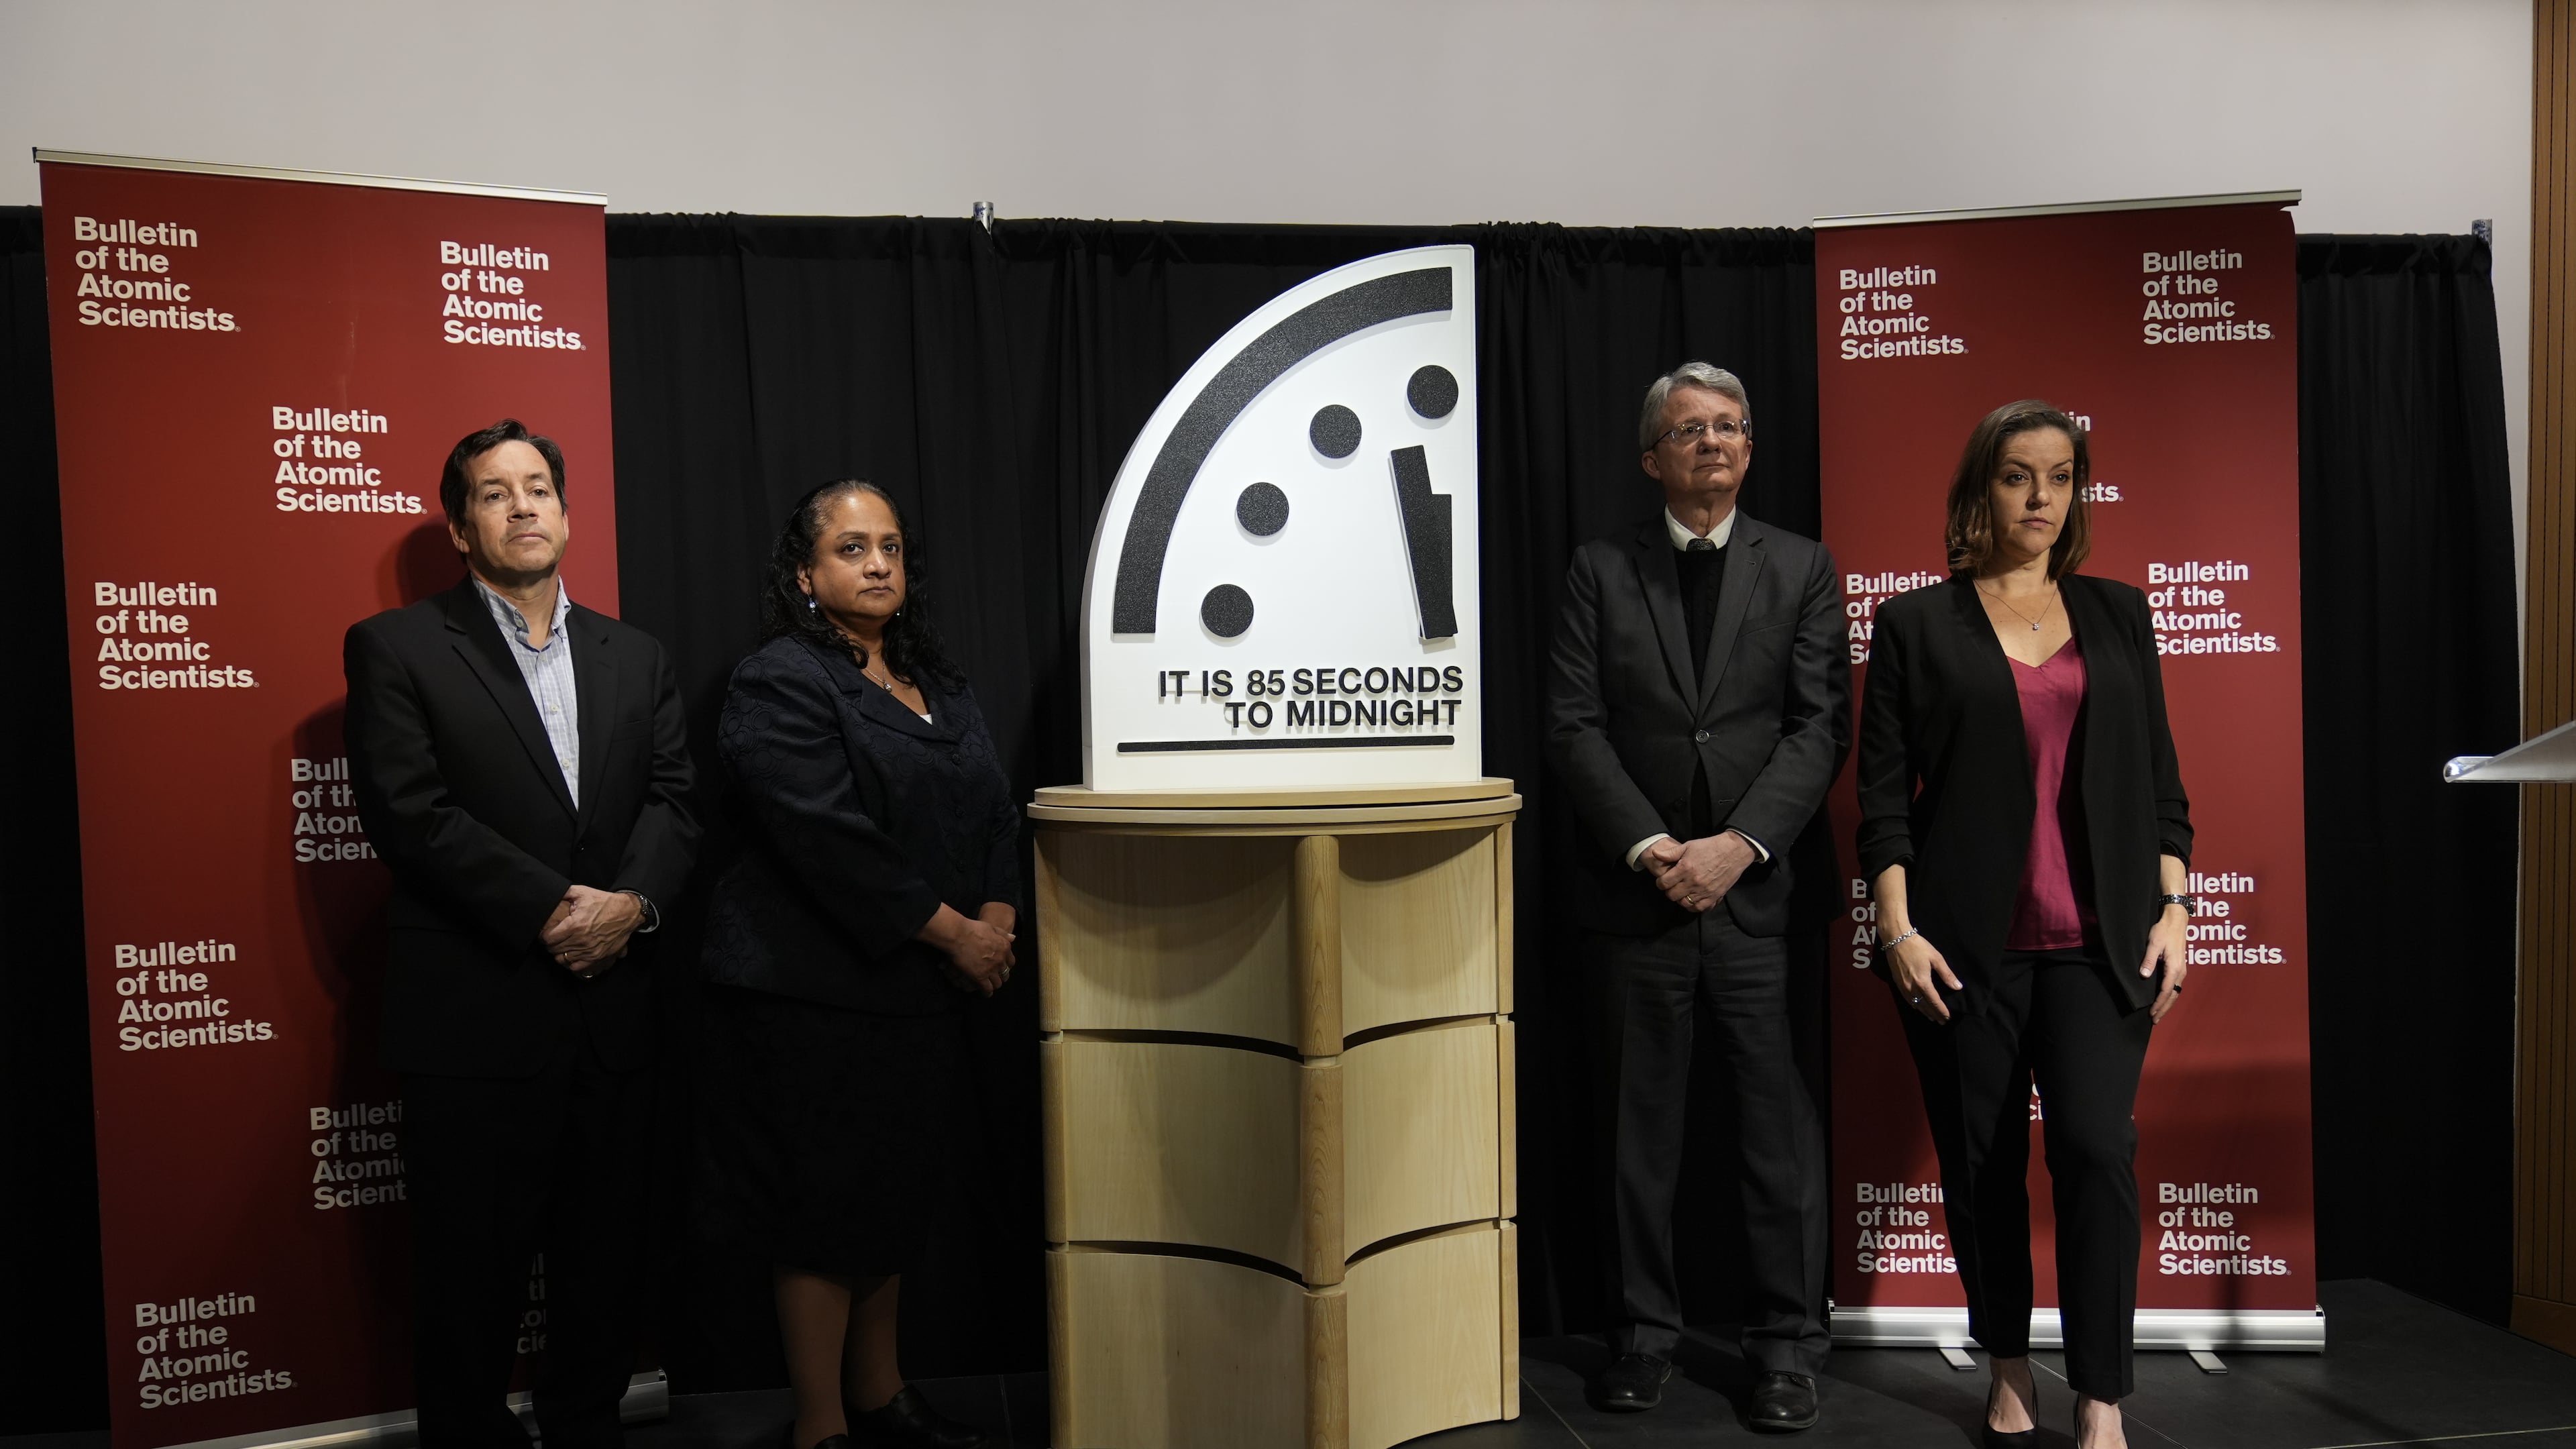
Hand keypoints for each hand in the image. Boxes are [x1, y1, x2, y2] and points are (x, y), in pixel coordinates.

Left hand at [541, 886, 642, 975]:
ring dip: (561, 953)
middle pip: (554, 949)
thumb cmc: (605, 902)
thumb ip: (564, 892)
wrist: (627, 913)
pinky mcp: (597, 957)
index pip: (548, 938)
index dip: (544, 935)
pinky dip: (572, 962)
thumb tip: (551, 894)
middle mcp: (581, 940)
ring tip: (563, 945)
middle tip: (555, 938)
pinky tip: (573, 954)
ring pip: (563, 959)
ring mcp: (589, 950)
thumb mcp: (582, 892)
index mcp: (575, 924)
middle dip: (551, 944)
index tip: (547, 933)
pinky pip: (577, 967)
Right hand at [920, 905, 1012, 996]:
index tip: (1002, 968)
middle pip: (1005, 974)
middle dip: (1002, 976)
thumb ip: (1003, 934)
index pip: (1011, 962)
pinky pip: (987, 989)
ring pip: (997, 983)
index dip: (1006, 966)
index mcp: (1005, 948)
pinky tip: (986, 993)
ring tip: (991, 986)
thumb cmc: (973, 928)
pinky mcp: (979, 977)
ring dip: (995, 985)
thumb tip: (1014, 938)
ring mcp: (990, 969)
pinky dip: (987, 992)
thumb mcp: (992, 928)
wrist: (959, 935)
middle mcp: (1000, 960)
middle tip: (996, 978)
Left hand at [1651, 833, 1754, 912]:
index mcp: (1685, 868)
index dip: (1660, 882)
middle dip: (1669, 891)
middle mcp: (1693, 881)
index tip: (1663, 880)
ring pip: (1684, 904)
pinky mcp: (1715, 896)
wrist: (1734, 851)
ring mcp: (1704, 890)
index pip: (1664, 883)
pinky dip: (1694, 906)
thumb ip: (1670, 853)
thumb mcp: (1688, 846)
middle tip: (1673, 886)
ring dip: (1681, 899)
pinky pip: (1700, 908)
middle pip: (1672, 895)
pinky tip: (1693, 899)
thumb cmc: (1710, 846)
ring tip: (1683, 892)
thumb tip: (1655, 854)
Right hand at [1885, 931, 1962, 1024]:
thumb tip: (1957, 987)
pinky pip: (1908, 1000)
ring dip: (1925, 1012)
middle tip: (1942, 1021)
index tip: (1948, 1017)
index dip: (1942, 1011)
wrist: (1896, 939)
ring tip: (1932, 1017)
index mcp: (1923, 982)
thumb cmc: (1918, 946)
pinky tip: (1918, 1007)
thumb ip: (1947, 974)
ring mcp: (1903, 987)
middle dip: (1934, 1014)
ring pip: (1915, 1005)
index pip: (1934, 1002)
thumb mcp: (1936, 958)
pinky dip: (1915, 1006)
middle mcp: (1912, 988)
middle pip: (1925, 1006)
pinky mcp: (1897, 984)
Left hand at [2143, 904, 2190, 1021]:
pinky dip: (2170, 996)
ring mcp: (2182, 970)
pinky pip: (2175, 986)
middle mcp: (2181, 971)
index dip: (2159, 1003)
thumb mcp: (2153, 944)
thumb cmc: (2163, 931)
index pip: (2166, 990)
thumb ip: (2149, 960)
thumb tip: (2144, 976)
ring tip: (2158, 1014)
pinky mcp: (2179, 967)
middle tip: (2154, 1020)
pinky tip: (2164, 999)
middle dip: (2164, 1008)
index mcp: (2175, 967)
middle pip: (2173, 995)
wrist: (2176, 921)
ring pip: (2176, 991)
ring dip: (2167, 1004)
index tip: (2151, 1013)